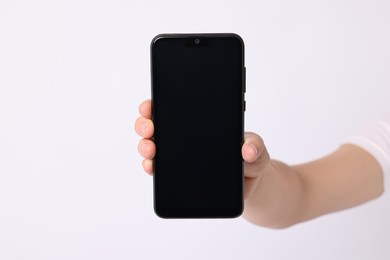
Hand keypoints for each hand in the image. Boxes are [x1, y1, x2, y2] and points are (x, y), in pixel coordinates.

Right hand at [134, 99, 270, 199]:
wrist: (249, 184)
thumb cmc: (251, 160)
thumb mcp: (257, 149)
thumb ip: (256, 146)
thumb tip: (247, 149)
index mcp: (200, 121)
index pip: (172, 107)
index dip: (156, 104)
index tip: (150, 105)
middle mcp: (184, 136)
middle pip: (155, 125)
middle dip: (144, 124)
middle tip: (150, 128)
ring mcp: (178, 156)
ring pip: (152, 146)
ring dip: (145, 145)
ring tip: (150, 150)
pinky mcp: (178, 175)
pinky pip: (159, 169)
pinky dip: (151, 167)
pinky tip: (152, 167)